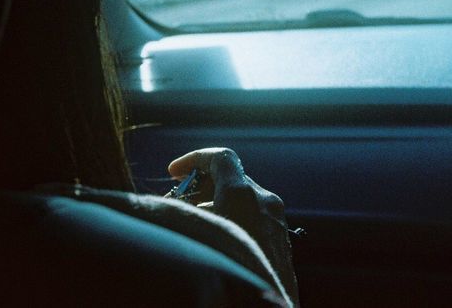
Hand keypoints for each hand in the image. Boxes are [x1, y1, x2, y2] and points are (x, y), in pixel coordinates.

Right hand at [168, 148, 297, 304]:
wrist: (269, 305)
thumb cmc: (230, 273)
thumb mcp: (198, 236)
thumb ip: (184, 215)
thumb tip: (170, 207)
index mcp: (243, 195)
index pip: (221, 158)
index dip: (194, 159)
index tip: (173, 171)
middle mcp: (265, 202)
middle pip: (231, 178)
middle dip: (201, 186)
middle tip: (177, 204)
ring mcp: (277, 220)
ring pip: (243, 199)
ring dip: (216, 204)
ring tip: (193, 226)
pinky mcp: (281, 239)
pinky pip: (256, 218)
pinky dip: (234, 219)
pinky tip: (217, 241)